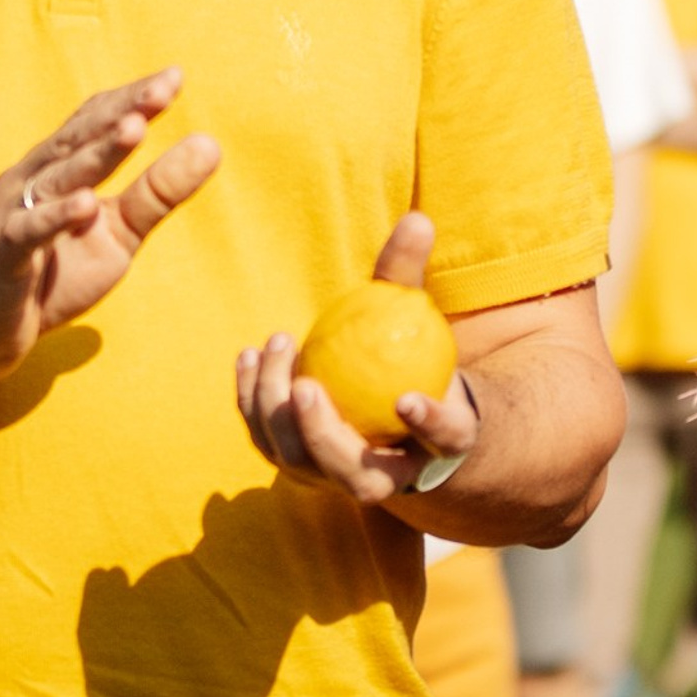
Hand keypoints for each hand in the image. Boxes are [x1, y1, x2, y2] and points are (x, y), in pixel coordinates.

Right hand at [0, 71, 220, 396]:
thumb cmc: (49, 276)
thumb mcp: (117, 234)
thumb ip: (159, 193)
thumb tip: (211, 145)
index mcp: (58, 170)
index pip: (95, 122)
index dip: (131, 99)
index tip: (173, 77)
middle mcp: (32, 181)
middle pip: (80, 139)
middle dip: (122, 112)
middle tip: (162, 90)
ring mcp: (12, 216)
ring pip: (59, 177)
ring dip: (97, 153)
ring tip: (135, 129)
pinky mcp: (2, 259)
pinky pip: (29, 233)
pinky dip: (57, 217)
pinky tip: (88, 204)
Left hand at [236, 213, 481, 506]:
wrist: (377, 400)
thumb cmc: (402, 350)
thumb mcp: (409, 313)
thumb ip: (409, 274)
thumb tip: (417, 219)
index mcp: (440, 441)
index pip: (446, 441)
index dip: (430, 425)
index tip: (407, 398)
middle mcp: (388, 476)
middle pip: (357, 477)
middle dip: (325, 436)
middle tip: (307, 386)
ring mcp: (335, 477)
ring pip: (301, 464)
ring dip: (278, 411)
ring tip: (277, 346)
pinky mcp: (295, 464)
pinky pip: (266, 442)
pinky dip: (253, 402)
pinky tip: (250, 355)